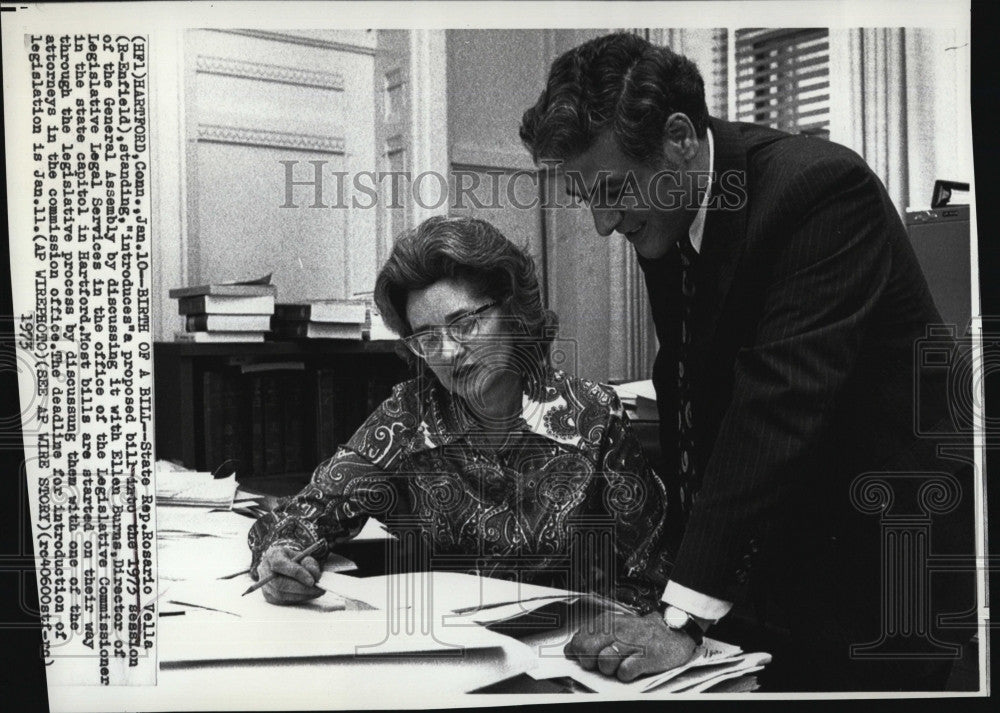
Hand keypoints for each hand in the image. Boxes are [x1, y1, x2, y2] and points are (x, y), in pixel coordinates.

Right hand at [257, 544, 323, 604]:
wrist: (285, 566)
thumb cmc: (295, 560)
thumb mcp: (304, 556)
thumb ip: (310, 564)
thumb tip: (314, 576)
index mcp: (272, 555)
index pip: (280, 564)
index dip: (296, 573)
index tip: (312, 581)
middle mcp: (264, 570)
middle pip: (279, 583)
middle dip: (301, 588)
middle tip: (318, 589)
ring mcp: (265, 585)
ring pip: (281, 594)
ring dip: (301, 595)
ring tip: (316, 592)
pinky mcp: (269, 596)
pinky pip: (283, 601)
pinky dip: (298, 598)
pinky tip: (308, 594)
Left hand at [564, 611, 697, 681]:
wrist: (672, 631)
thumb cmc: (640, 634)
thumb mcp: (613, 629)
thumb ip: (590, 638)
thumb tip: (569, 650)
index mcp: (606, 622)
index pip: (578, 640)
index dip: (581, 653)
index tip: (591, 656)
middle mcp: (617, 630)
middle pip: (587, 651)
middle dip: (592, 662)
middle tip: (604, 662)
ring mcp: (631, 643)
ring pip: (604, 663)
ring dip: (610, 669)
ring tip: (622, 663)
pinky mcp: (645, 657)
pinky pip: (624, 673)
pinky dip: (627, 674)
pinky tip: (634, 667)